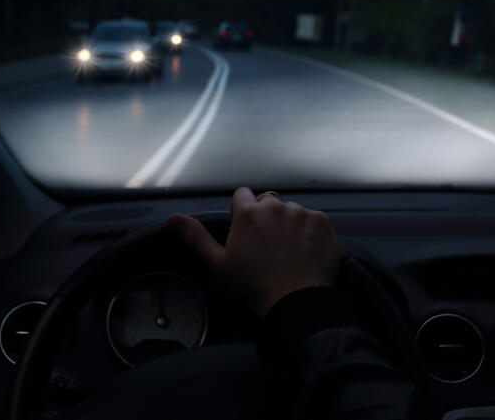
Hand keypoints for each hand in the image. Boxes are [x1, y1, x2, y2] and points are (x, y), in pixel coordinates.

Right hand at [167, 187, 340, 316]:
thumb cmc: (252, 284)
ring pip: (292, 211)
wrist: (293, 299)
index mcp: (247, 213)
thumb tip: (172, 217)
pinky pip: (313, 220)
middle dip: (267, 218)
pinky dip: (310, 232)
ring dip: (290, 224)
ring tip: (288, 251)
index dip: (244, 212)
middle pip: (268, 202)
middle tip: (268, 246)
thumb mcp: (218, 262)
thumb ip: (195, 236)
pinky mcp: (321, 221)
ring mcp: (300, 212)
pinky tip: (305, 252)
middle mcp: (275, 206)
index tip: (248, 231)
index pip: (243, 195)